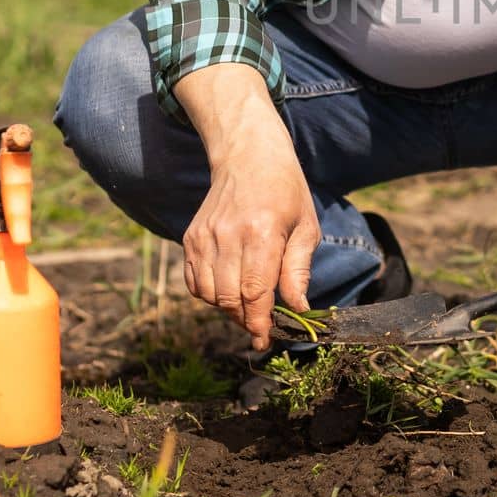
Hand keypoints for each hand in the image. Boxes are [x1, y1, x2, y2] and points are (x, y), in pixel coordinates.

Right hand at [175, 64, 320, 349]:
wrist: (248, 156)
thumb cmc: (286, 191)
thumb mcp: (306, 226)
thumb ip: (298, 270)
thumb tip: (298, 309)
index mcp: (261, 232)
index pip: (255, 292)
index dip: (259, 323)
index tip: (265, 340)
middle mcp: (228, 235)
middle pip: (229, 299)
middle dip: (246, 320)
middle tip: (262, 325)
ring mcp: (204, 236)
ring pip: (208, 295)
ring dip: (227, 310)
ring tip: (247, 306)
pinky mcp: (190, 237)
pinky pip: (193, 282)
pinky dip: (208, 295)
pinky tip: (228, 290)